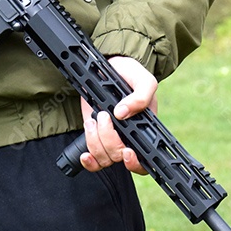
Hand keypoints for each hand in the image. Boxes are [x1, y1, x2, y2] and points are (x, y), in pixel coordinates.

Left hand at [79, 56, 157, 174]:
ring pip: (104, 158)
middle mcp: (129, 138)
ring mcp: (111, 139)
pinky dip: (88, 160)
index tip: (127, 151)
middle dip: (109, 140)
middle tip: (105, 116)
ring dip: (95, 141)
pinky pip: (93, 160)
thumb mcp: (143, 80)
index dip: (136, 163)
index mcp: (146, 129)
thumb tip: (123, 114)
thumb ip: (141, 96)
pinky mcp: (96, 137)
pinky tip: (85, 153)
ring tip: (94, 118)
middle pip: (119, 157)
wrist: (110, 67)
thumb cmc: (131, 75)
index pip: (145, 160)